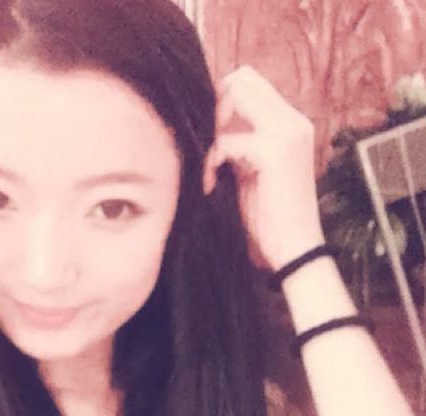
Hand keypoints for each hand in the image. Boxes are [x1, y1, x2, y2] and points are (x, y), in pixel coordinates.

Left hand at [203, 66, 324, 270]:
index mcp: (290, 124)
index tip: (209, 135)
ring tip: (209, 167)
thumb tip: (209, 127)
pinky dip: (211, 161)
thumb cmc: (270, 217)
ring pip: (235, 97)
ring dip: (212, 131)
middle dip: (213, 107)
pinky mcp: (275, 152)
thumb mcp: (252, 171)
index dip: (221, 101)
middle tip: (207, 146)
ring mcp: (287, 133)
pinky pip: (227, 141)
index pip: (250, 82)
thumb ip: (240, 144)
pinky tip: (211, 184)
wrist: (294, 249)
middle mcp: (293, 121)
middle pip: (242, 79)